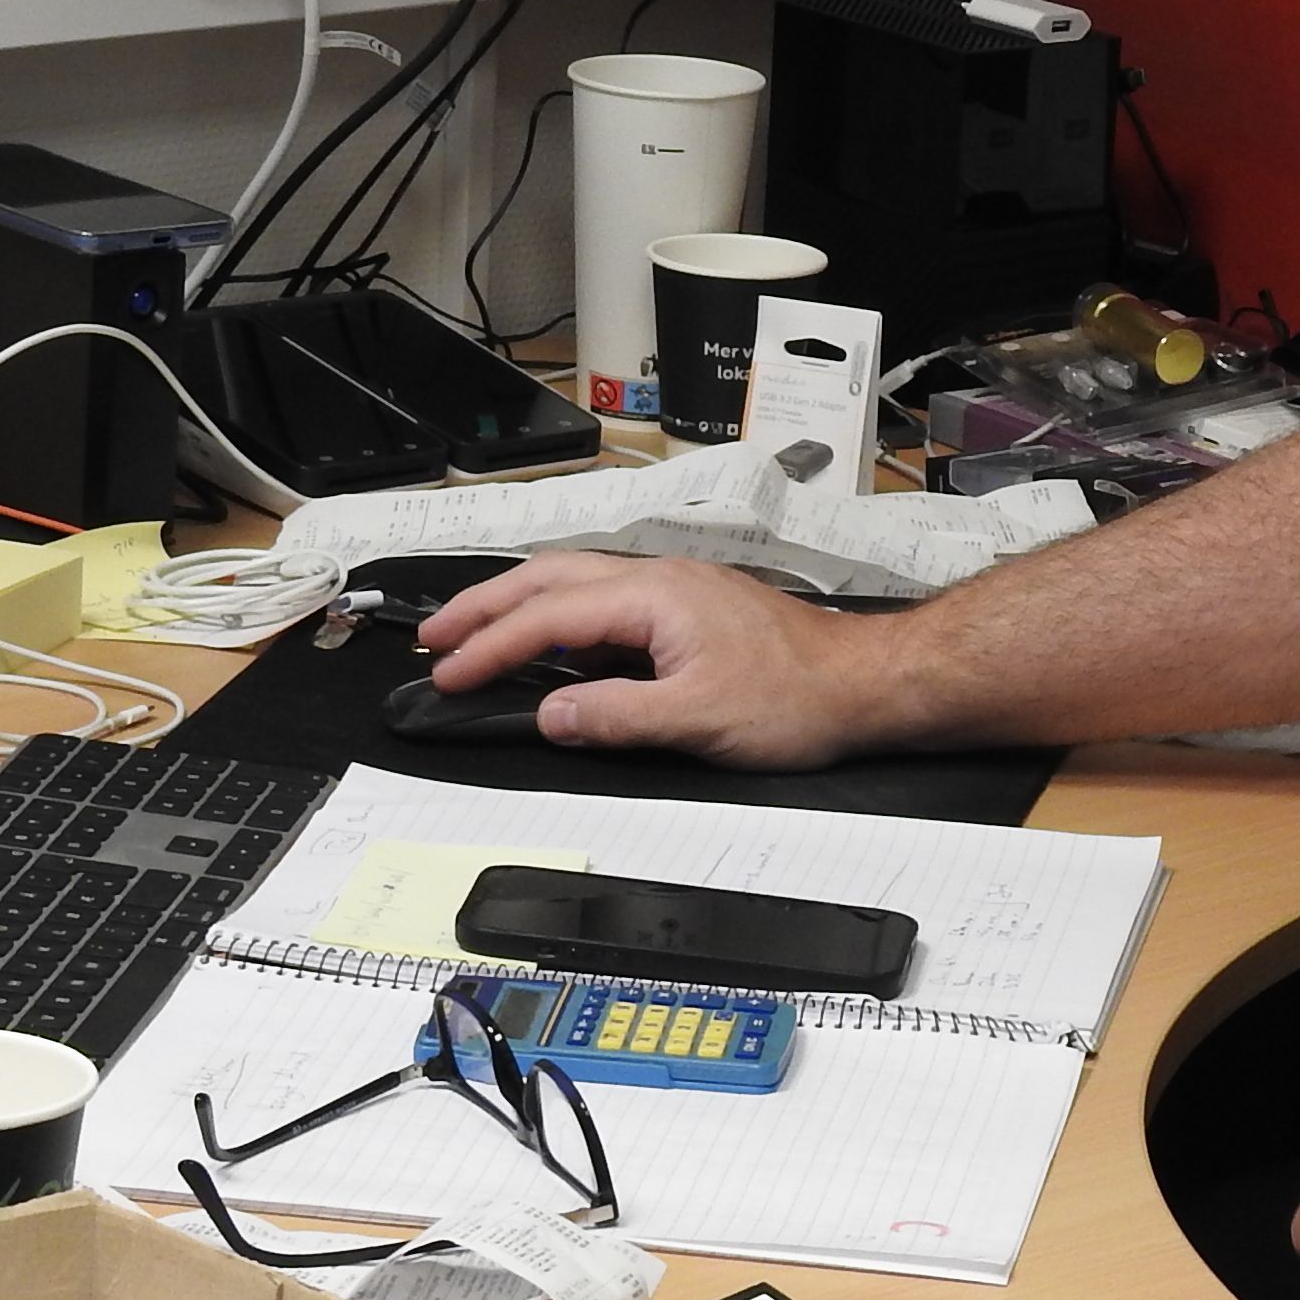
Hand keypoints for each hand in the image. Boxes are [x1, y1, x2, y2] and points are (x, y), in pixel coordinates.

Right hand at [411, 552, 905, 770]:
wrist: (864, 683)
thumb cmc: (799, 696)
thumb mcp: (698, 720)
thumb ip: (615, 717)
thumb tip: (551, 717)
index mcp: (653, 597)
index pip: (547, 617)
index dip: (489, 647)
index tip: (447, 673)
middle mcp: (658, 580)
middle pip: (547, 579)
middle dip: (484, 607)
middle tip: (434, 638)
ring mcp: (674, 590)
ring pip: (574, 583)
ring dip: (518, 606)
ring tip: (474, 633)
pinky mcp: (688, 609)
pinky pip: (603, 601)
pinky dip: (558, 617)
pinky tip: (549, 644)